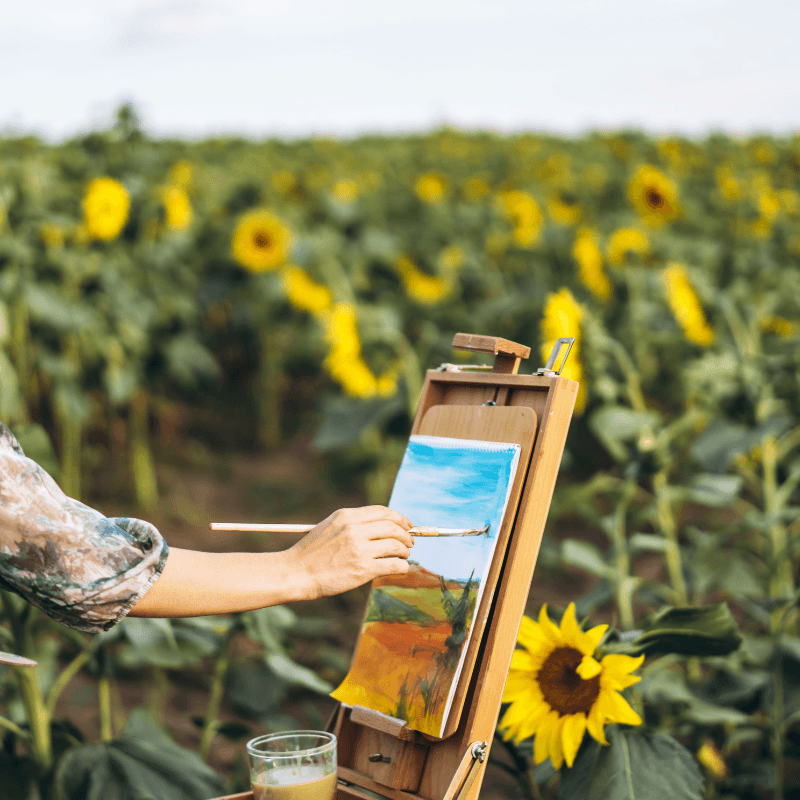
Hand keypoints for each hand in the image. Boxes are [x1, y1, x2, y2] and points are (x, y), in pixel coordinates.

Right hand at [287, 506, 413, 598]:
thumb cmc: (313, 552)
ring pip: (396, 545)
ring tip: (404, 555)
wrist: (297, 572)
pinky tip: (401, 568)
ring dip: (404, 551)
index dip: (400, 518)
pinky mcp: (363, 570)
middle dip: (406, 534)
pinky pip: (393, 565)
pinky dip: (402, 566)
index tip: (407, 525)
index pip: (383, 511)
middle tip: (410, 542)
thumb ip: (354, 523)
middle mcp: (354, 529)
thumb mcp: (330, 526)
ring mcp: (359, 549)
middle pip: (393, 527)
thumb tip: (384, 525)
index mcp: (346, 516)